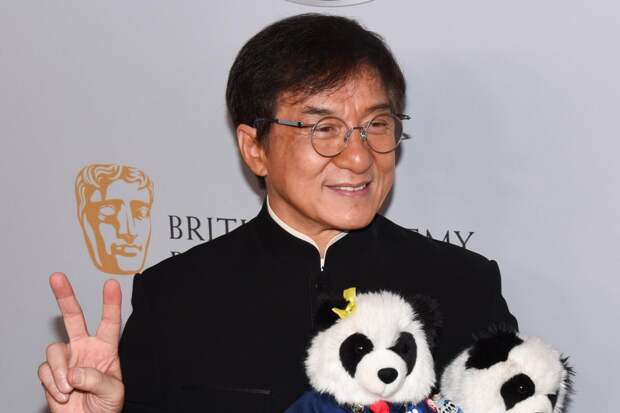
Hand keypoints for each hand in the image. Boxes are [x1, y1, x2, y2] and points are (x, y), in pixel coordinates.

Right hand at [38, 272, 124, 412]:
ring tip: (70, 389)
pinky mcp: (51, 373)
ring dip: (61, 371)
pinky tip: (64, 395)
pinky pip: (46, 370)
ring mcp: (67, 360)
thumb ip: (98, 379)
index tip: (112, 283)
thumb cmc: (106, 407)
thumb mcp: (113, 392)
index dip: (111, 303)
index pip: (110, 322)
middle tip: (57, 277)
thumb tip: (74, 372)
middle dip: (65, 296)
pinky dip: (53, 384)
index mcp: (106, 349)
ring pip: (55, 349)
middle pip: (74, 318)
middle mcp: (85, 349)